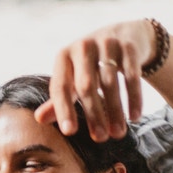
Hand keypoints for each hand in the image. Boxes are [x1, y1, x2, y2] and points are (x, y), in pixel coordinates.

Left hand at [35, 20, 154, 140]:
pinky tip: (134, 117)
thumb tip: (38, 119)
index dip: (63, 110)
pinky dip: (133, 98)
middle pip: (86, 87)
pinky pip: (132, 76)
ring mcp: (106, 44)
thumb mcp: (71, 79)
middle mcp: (82, 47)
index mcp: (62, 57)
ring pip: (110, 83)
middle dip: (93, 115)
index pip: (60, 87)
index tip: (69, 132)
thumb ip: (57, 100)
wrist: (120, 34)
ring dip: (115, 111)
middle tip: (100, 139)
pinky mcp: (128, 46)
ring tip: (118, 133)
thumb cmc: (87, 66)